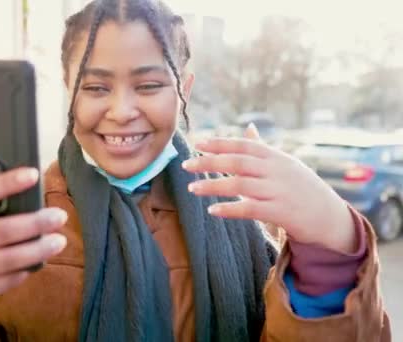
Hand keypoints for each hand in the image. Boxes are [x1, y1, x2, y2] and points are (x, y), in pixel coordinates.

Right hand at [0, 142, 67, 338]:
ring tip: (59, 240)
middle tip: (60, 215)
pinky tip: (38, 261)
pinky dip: (24, 271)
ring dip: (38, 250)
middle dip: (36, 223)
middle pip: (2, 231)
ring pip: (8, 260)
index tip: (33, 173)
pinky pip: (5, 281)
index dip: (6, 183)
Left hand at [182, 125, 355, 253]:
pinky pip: (250, 209)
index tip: (198, 144)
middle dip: (210, 162)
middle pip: (237, 163)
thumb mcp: (285, 164)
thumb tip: (248, 127)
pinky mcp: (281, 212)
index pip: (243, 145)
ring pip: (240, 185)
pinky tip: (212, 210)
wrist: (330, 216)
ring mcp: (279, 191)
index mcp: (276, 157)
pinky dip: (230, 208)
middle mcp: (276, 170)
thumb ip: (262, 148)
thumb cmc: (301, 188)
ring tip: (192, 188)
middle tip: (186, 165)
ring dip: (213, 186)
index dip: (220, 143)